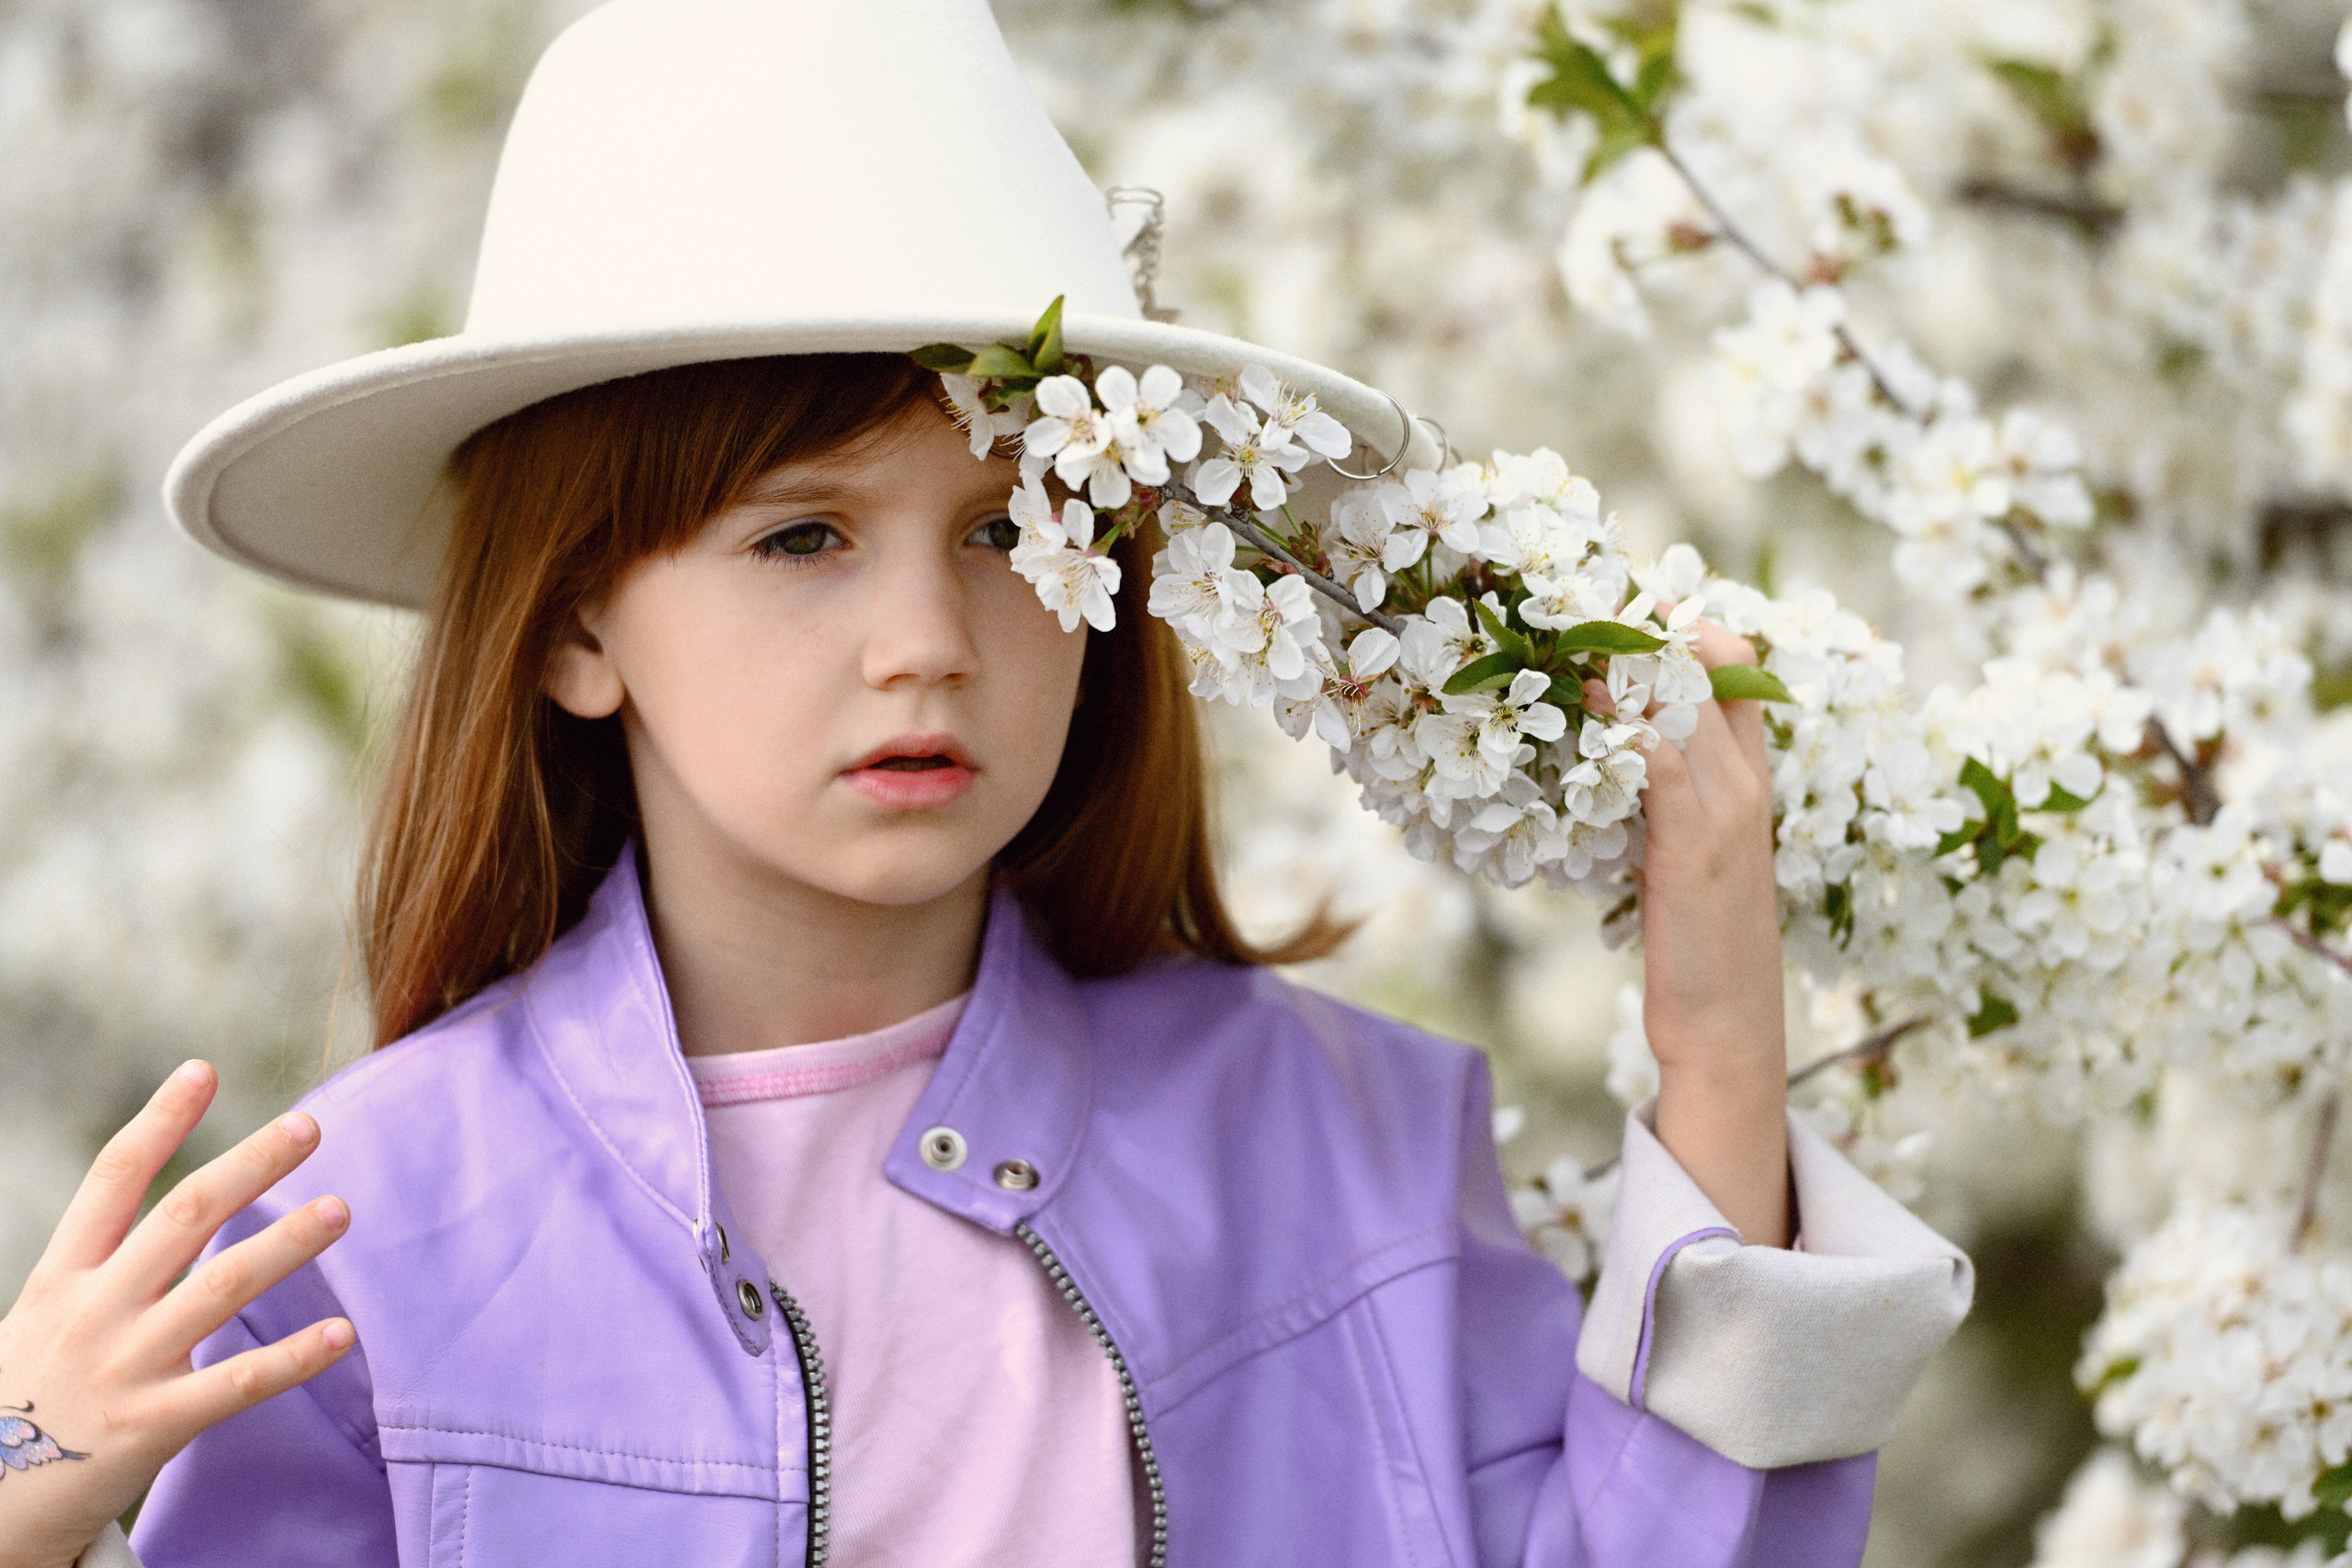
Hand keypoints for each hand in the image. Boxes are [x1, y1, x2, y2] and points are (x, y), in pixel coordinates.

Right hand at [0, 1062, 353, 1567]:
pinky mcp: (151, 1428)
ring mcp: (124, 1367)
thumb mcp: (43, 1320)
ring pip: (219, 1289)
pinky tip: (344, 1333)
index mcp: (63, 1278)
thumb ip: (108, 1270)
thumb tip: (191, 1211)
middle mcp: (94, 1311)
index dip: (159, 1122)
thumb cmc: (23, 1402)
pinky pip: (234, 1385)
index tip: (203, 1070)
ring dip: (285, 1245)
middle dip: (247, 1167)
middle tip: (309, 1125)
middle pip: (181, 1218)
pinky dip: (292, 1358)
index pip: (112, 1181)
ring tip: (341, 1209)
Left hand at [1591, 619, 1790, 1244]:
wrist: (1727, 1029)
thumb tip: (1608, 755)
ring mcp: (1726, 814)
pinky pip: (1665, 763)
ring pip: (1689, 704)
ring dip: (1629, 660)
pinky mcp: (1694, 848)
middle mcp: (1747, 786)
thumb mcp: (1683, 857)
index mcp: (1750, 784)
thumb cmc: (1697, 947)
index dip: (1685, 628)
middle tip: (1580, 598)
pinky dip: (1628, 725)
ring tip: (1568, 627)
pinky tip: (1586, 701)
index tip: (1618, 605)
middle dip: (1652, 624)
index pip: (1737, 673)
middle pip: (1718, 667)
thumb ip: (1661, 802)